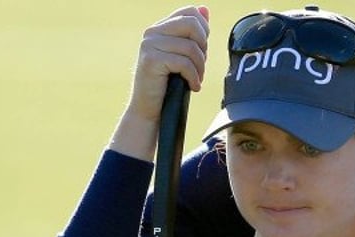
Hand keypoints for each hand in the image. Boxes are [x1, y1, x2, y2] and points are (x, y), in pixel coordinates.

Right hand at [128, 5, 210, 122]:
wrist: (150, 110)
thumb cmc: (168, 84)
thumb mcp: (184, 54)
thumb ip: (193, 33)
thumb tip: (204, 9)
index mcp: (160, 27)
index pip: (190, 12)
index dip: (203, 30)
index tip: (202, 50)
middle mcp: (152, 32)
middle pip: (192, 24)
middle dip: (203, 47)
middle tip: (200, 66)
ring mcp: (150, 45)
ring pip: (191, 47)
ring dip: (200, 67)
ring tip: (196, 79)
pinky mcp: (151, 60)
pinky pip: (184, 63)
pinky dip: (194, 77)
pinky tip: (193, 86)